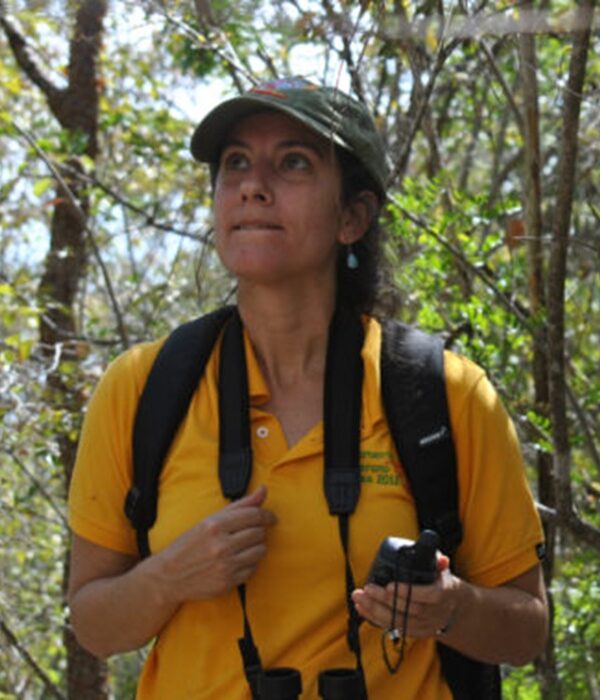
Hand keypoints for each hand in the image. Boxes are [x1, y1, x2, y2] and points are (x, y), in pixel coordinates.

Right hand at [152, 485, 276, 602]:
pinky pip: (253, 569)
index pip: (254, 515)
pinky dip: (249, 564)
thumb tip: (264, 490)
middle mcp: (221, 545)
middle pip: (259, 533)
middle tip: (248, 533)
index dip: (267, 515)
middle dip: (258, 531)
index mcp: (215, 525)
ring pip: (260, 551)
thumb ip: (240, 505)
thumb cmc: (190, 544)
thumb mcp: (210, 520)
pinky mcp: (228, 582)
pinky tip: (236, 561)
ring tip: (242, 547)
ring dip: (256, 547)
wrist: (169, 576)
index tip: (271, 518)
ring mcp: (225, 565)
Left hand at [351, 553, 457, 638]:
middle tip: (366, 588)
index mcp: (442, 594)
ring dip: (375, 610)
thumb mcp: (442, 570)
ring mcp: (424, 625)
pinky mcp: (415, 632)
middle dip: (385, 600)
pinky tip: (361, 608)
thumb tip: (443, 560)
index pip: (428, 596)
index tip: (388, 585)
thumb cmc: (440, 581)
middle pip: (409, 610)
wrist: (450, 606)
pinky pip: (394, 628)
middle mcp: (434, 613)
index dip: (409, 592)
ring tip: (358, 597)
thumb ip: (439, 563)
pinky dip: (376, 619)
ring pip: (399, 622)